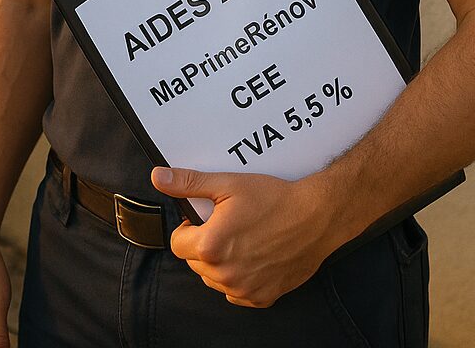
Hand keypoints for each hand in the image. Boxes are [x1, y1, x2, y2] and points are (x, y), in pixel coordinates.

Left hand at [151, 166, 339, 307]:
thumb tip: (158, 178)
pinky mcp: (262, 297)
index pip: (177, 244)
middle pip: (195, 263)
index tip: (205, 219)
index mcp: (210, 247)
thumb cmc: (274, 199)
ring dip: (220, 264)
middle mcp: (224, 274)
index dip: (189, 228)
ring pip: (214, 280)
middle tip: (227, 227)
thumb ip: (189, 183)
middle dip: (203, 245)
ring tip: (242, 241)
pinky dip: (240, 279)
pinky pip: (237, 294)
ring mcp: (244, 289)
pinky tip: (254, 258)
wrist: (316, 217)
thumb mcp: (228, 185)